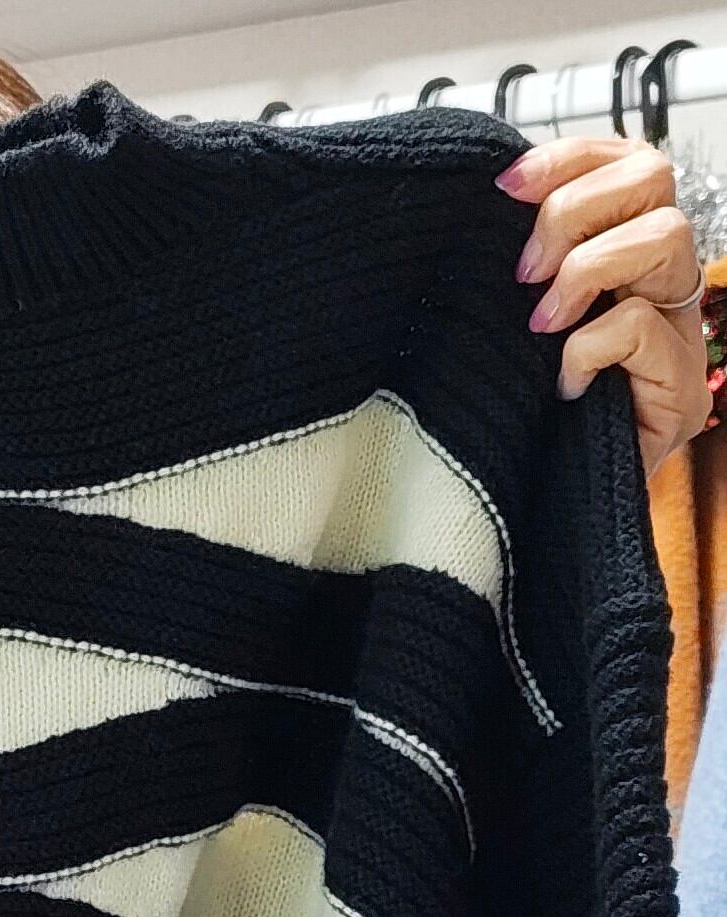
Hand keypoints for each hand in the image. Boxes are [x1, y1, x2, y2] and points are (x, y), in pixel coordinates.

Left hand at [496, 138, 710, 477]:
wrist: (555, 508)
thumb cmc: (534, 417)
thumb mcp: (518, 326)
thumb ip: (525, 267)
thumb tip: (487, 209)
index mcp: (628, 253)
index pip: (626, 160)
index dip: (569, 157)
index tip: (506, 186)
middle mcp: (664, 282)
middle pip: (654, 176)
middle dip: (575, 208)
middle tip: (525, 272)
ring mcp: (681, 333)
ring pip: (665, 235)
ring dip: (586, 270)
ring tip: (543, 325)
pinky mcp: (681, 388)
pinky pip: (639, 325)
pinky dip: (588, 346)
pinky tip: (565, 382)